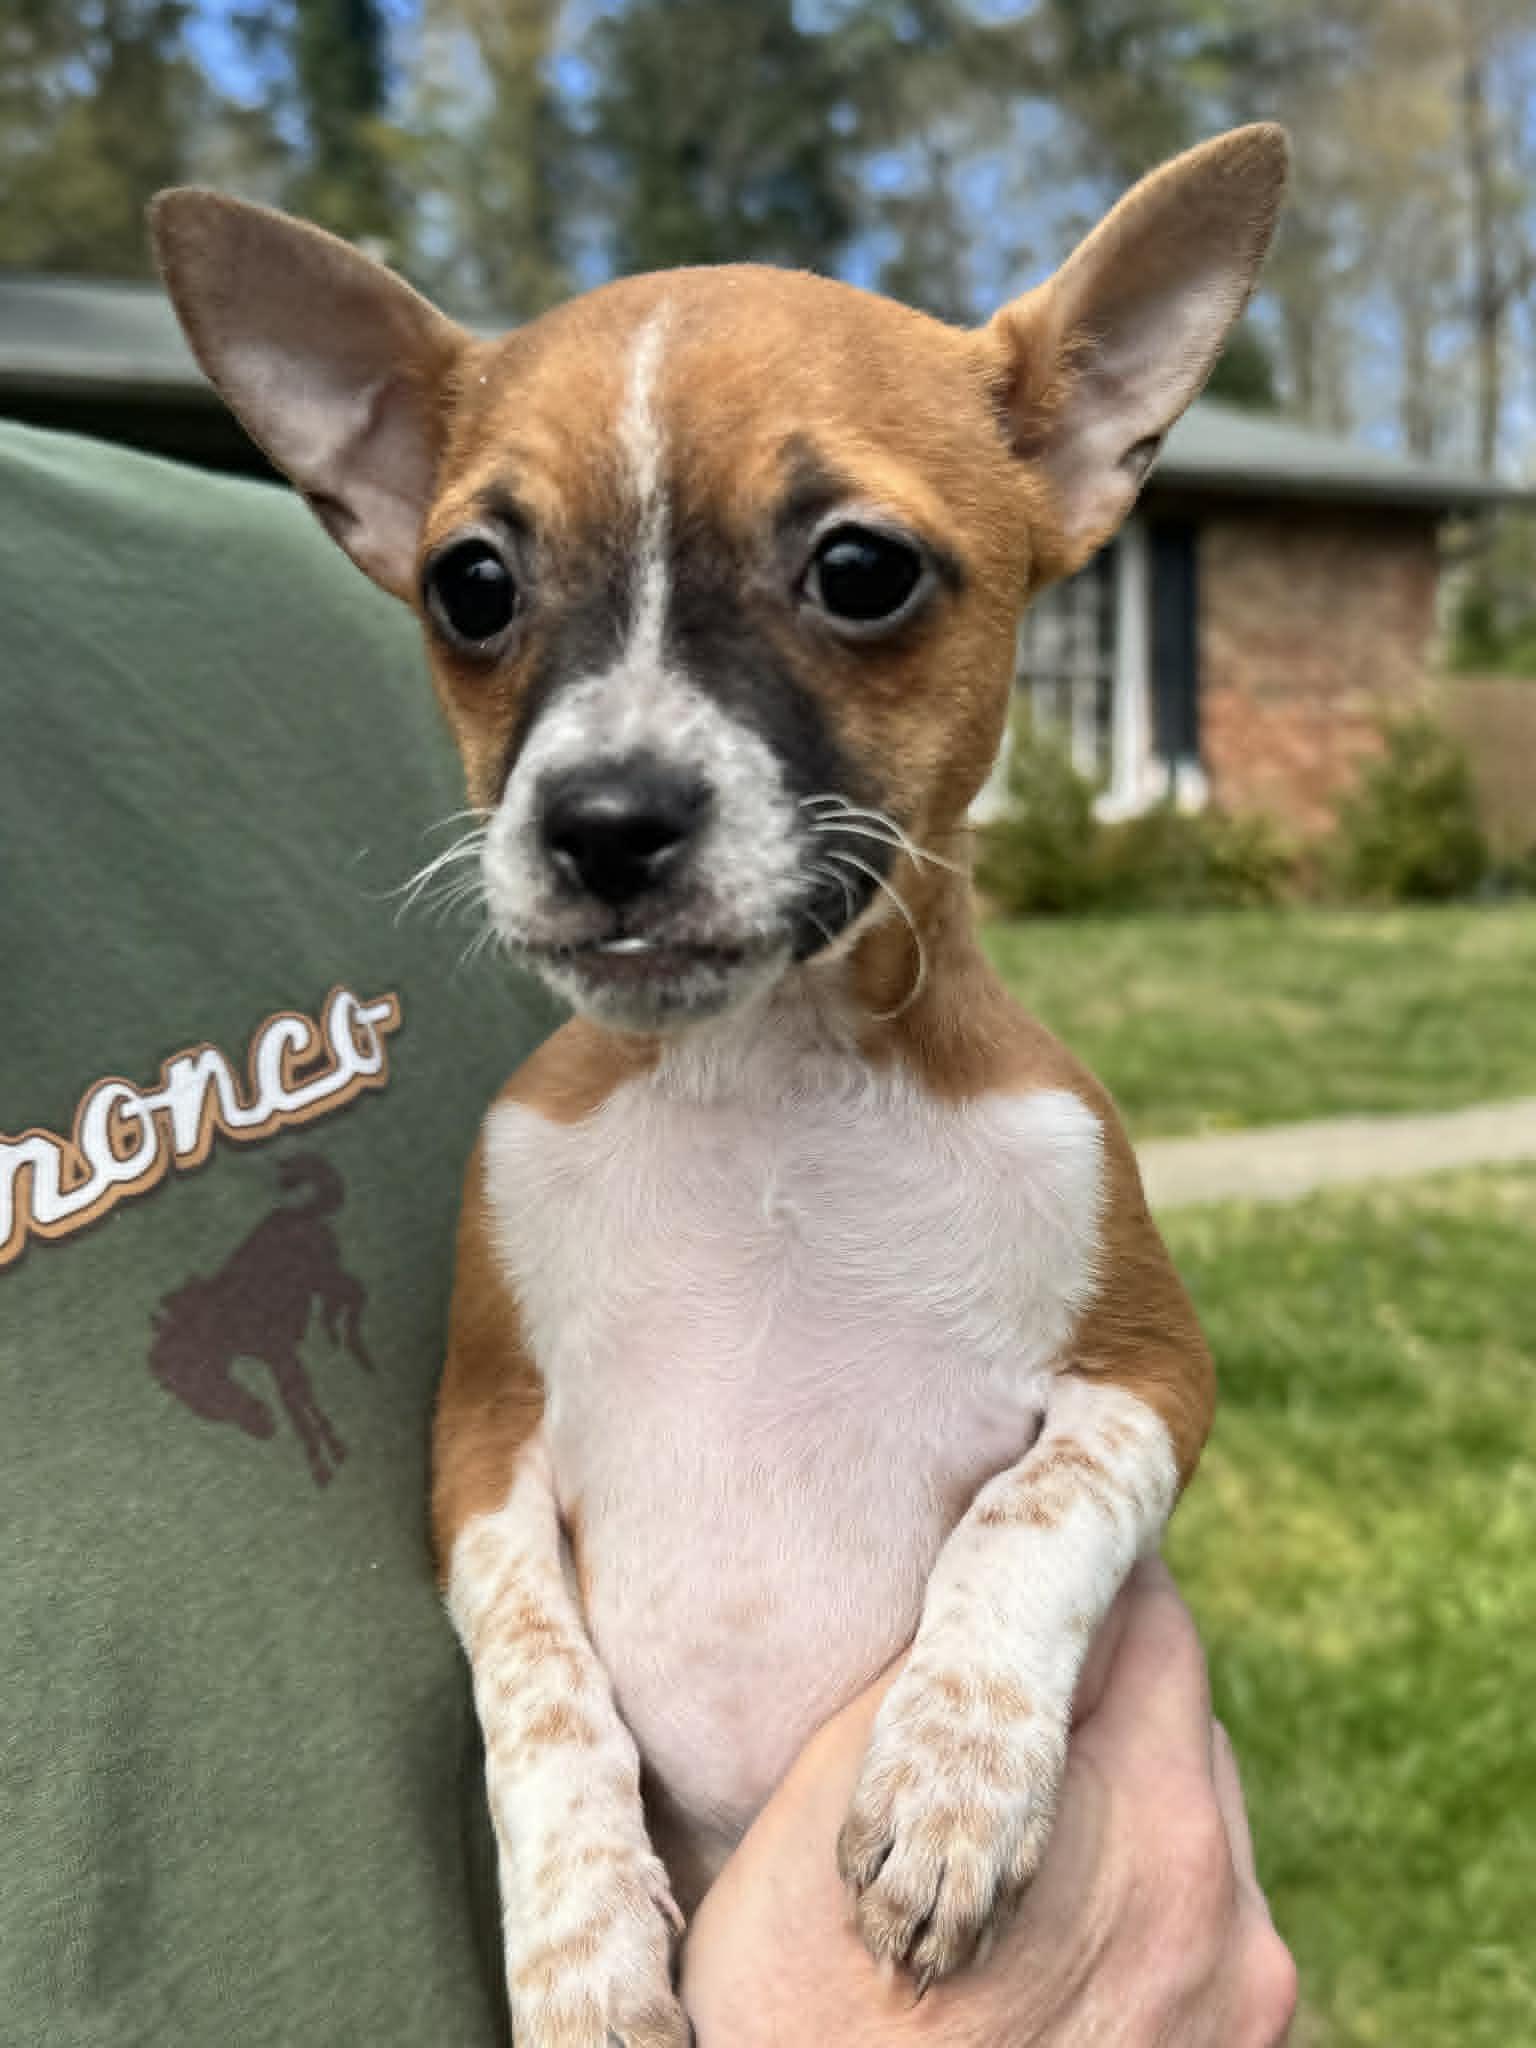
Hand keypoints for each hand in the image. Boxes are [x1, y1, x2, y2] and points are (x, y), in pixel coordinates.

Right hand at [682, 1560, 1296, 2045]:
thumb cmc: (800, 1992)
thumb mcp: (854, 1788)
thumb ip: (950, 1666)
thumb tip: (998, 1569)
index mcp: (1153, 1818)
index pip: (1158, 1630)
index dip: (1092, 1589)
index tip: (1046, 1575)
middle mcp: (1227, 1916)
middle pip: (1185, 1733)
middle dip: (1106, 1706)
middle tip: (1012, 1713)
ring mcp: (1238, 2010)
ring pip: (1197, 1836)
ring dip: (1126, 1811)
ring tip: (1017, 1838)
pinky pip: (1200, 1935)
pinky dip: (1138, 1908)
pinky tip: (1050, 1933)